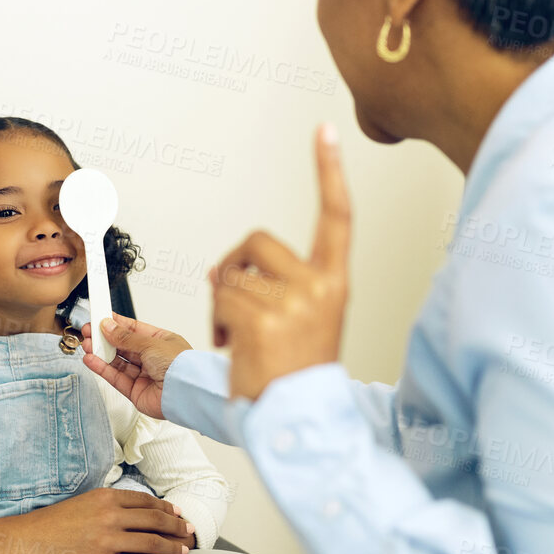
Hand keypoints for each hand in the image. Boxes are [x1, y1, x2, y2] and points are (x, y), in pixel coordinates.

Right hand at [0, 489, 194, 553]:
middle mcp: (111, 515)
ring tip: (183, 551)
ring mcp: (108, 540)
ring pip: (153, 543)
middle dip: (176, 527)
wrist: (27, 541)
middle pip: (155, 520)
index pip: (146, 502)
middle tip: (190, 532)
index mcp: (106, 497)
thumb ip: (106, 504)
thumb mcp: (82, 503)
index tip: (177, 514)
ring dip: (172, 547)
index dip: (166, 509)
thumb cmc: (52, 524)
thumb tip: (127, 505)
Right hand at [81, 316, 191, 419]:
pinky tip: (91, 360)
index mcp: (161, 342)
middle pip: (123, 346)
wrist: (186, 393)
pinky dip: (102, 368)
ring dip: (101, 353)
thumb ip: (125, 337)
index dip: (117, 324)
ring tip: (87, 345)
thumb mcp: (150, 343)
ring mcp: (144, 375)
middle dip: (105, 339)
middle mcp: (153, 358)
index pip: (134, 330)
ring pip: (117, 362)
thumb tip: (108, 326)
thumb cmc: (180, 365)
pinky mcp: (136, 391)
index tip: (101, 318)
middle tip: (89, 332)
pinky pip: (115, 377)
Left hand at [210, 124, 351, 400]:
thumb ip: (280, 284)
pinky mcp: (263, 321)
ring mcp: (292, 303)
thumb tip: (228, 268)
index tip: (325, 134)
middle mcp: (318, 287)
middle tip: (231, 296)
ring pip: (231, 274)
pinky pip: (220, 300)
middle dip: (233, 263)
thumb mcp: (307, 320)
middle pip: (257, 240)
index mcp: (335, 281)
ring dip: (221, 302)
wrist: (301, 420)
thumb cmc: (300, 373)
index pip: (338, 215)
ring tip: (236, 334)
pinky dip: (215, 321)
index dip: (330, 171)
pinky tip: (231, 344)